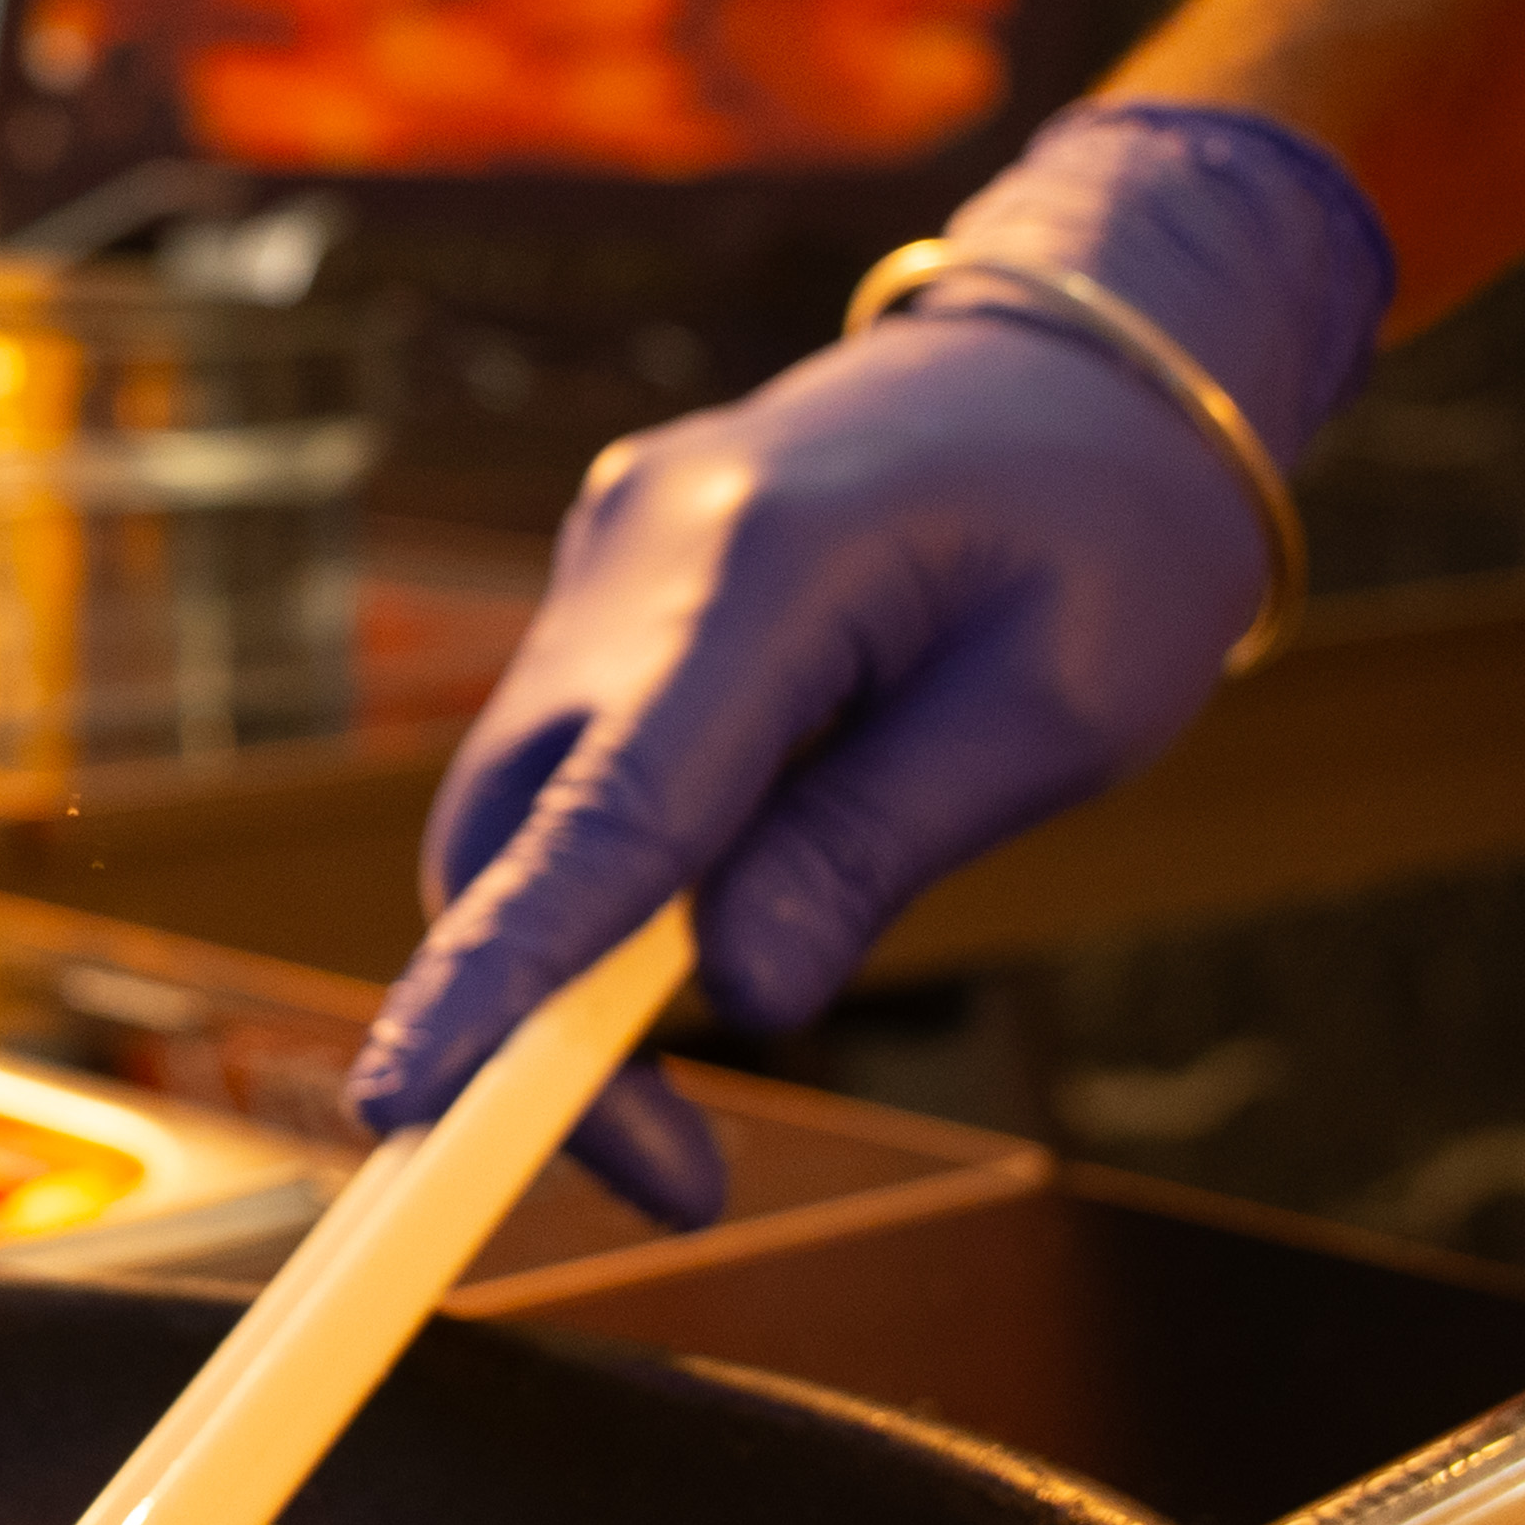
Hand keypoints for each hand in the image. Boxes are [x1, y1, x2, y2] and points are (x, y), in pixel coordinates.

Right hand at [349, 105, 1390, 1220]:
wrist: (1096, 346)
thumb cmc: (1116, 521)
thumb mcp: (1059, 705)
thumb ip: (876, 843)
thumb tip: (740, 993)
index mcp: (765, 565)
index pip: (603, 811)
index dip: (493, 972)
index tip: (409, 1108)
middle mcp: (642, 551)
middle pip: (510, 822)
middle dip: (533, 1022)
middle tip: (681, 1179)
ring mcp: (609, 560)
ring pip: (524, 804)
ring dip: (576, 963)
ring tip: (696, 1106)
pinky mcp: (614, 587)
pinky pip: (574, 760)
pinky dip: (608, 877)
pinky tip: (724, 921)